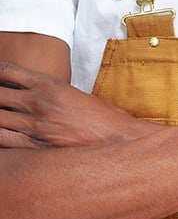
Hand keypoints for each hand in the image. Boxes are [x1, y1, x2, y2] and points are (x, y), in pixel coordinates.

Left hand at [0, 62, 145, 148]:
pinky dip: (0, 138)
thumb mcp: (78, 96)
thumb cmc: (107, 121)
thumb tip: (36, 95)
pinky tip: (3, 138)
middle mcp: (39, 103)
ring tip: (2, 120)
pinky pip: (3, 142)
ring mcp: (37, 126)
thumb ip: (53, 94)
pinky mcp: (39, 147)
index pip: (6, 71)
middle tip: (1, 104)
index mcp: (49, 86)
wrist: (124, 140)